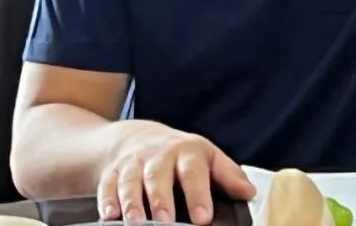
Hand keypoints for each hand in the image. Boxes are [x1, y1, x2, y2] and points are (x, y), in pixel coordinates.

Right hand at [97, 120, 254, 224]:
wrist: (139, 138)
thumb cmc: (181, 156)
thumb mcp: (208, 159)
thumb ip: (228, 176)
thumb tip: (249, 193)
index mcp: (188, 152)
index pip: (194, 172)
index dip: (198, 194)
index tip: (203, 218)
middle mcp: (159, 156)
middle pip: (159, 176)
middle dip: (161, 200)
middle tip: (165, 223)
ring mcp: (134, 163)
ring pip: (131, 181)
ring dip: (132, 202)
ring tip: (135, 222)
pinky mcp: (112, 172)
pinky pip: (107, 184)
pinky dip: (107, 199)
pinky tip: (110, 214)